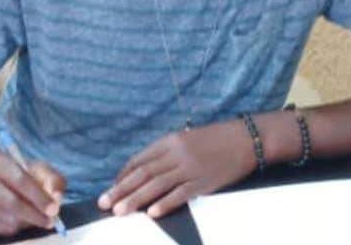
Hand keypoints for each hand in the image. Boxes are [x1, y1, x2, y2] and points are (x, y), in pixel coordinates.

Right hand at [0, 152, 65, 235]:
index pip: (20, 181)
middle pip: (11, 204)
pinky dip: (17, 227)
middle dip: (35, 215)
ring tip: (38, 217)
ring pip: (7, 220)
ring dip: (28, 222)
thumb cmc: (16, 170)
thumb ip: (52, 179)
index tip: (54, 209)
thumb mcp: (36, 167)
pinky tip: (23, 220)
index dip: (39, 197)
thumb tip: (57, 198)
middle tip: (51, 221)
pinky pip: (1, 230)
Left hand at [98, 120, 255, 217]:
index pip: (140, 159)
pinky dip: (165, 203)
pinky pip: (181, 194)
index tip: (112, 187)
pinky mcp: (204, 182)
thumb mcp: (188, 138)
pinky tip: (152, 213)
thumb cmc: (217, 138)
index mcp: (171, 140)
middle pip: (143, 173)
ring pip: (157, 185)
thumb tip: (146, 171)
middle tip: (104, 203)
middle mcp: (177, 154)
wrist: (246, 138)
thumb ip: (168, 152)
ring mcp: (190, 168)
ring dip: (136, 199)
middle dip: (121, 189)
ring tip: (120, 211)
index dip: (123, 175)